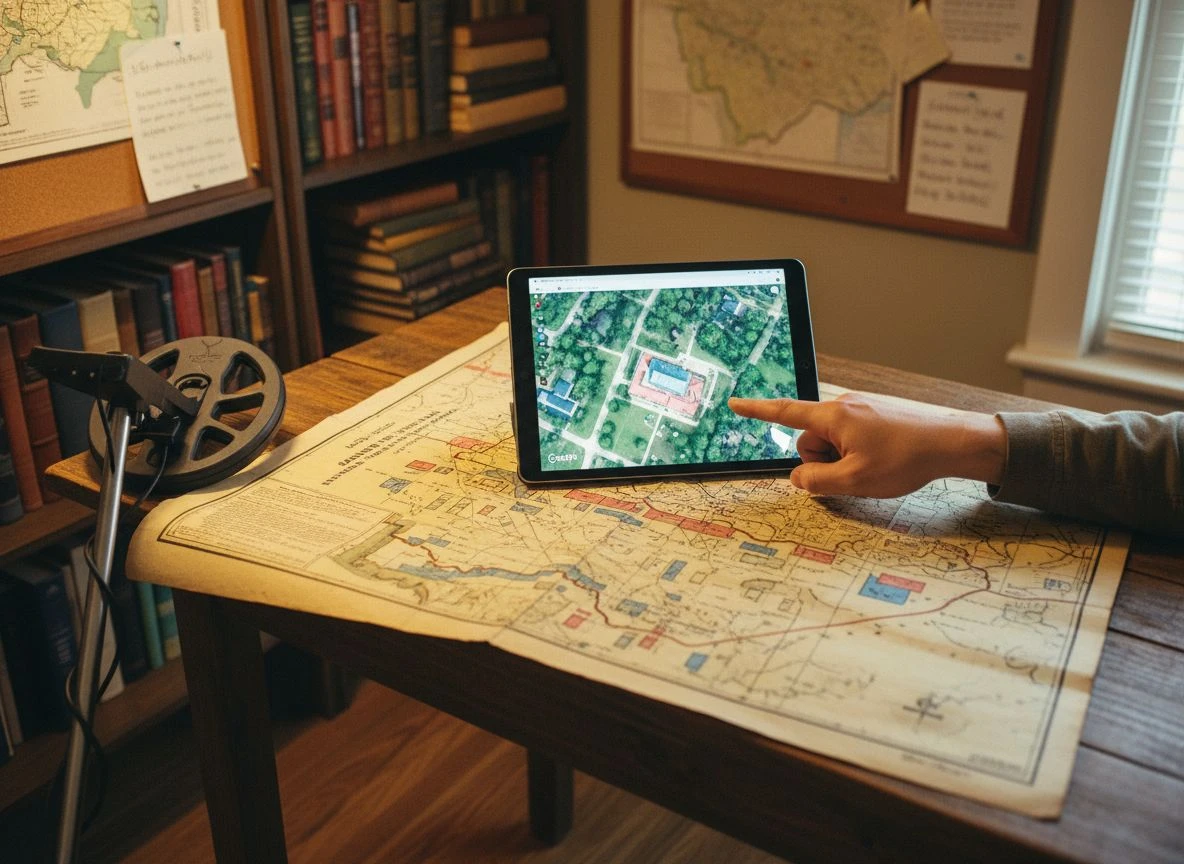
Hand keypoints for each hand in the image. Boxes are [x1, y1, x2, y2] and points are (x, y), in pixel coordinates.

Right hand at [728, 392, 1005, 497]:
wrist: (952, 443)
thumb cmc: (904, 460)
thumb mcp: (854, 481)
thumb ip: (816, 482)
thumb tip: (798, 478)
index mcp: (832, 416)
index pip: (784, 412)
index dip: (756, 411)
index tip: (734, 403)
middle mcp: (844, 406)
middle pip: (810, 439)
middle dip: (821, 461)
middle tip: (851, 475)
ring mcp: (862, 409)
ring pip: (833, 441)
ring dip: (841, 460)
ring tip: (872, 469)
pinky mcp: (877, 416)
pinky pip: (852, 437)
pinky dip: (857, 454)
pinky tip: (883, 462)